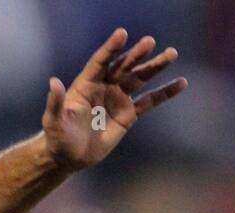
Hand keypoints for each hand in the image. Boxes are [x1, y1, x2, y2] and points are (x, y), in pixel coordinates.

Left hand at [43, 27, 186, 170]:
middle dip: (136, 55)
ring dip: (155, 66)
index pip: (100, 62)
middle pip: (123, 66)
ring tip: (171, 54)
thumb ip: (55, 102)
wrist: (68, 157)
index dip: (110, 48)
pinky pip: (150, 100)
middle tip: (150, 42)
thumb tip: (53, 83)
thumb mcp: (53, 121)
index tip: (122, 33)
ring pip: (139, 78)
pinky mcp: (129, 114)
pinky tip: (181, 83)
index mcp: (86, 84)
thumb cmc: (57, 137)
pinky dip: (165, 93)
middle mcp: (105, 86)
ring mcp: (118, 98)